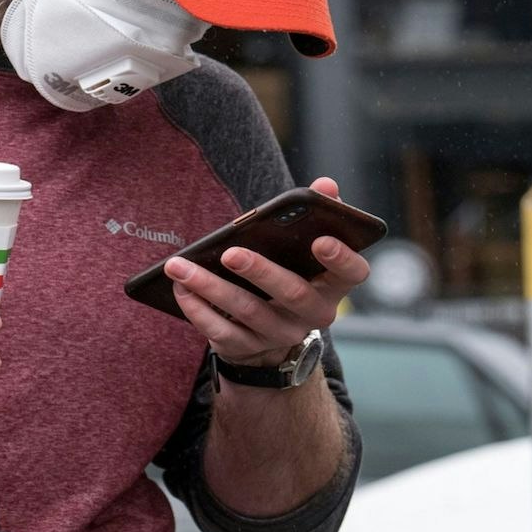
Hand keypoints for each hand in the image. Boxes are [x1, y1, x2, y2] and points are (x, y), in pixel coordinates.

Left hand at [165, 177, 371, 367]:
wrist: (269, 335)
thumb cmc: (289, 272)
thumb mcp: (305, 249)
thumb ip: (318, 214)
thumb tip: (325, 184)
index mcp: (333, 285)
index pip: (352, 273)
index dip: (341, 258)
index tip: (320, 239)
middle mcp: (313, 314)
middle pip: (293, 293)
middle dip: (261, 271)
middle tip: (231, 253)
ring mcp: (280, 334)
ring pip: (248, 311)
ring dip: (211, 286)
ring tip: (181, 265)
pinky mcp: (247, 347)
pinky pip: (221, 332)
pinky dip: (197, 309)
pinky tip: (180, 288)